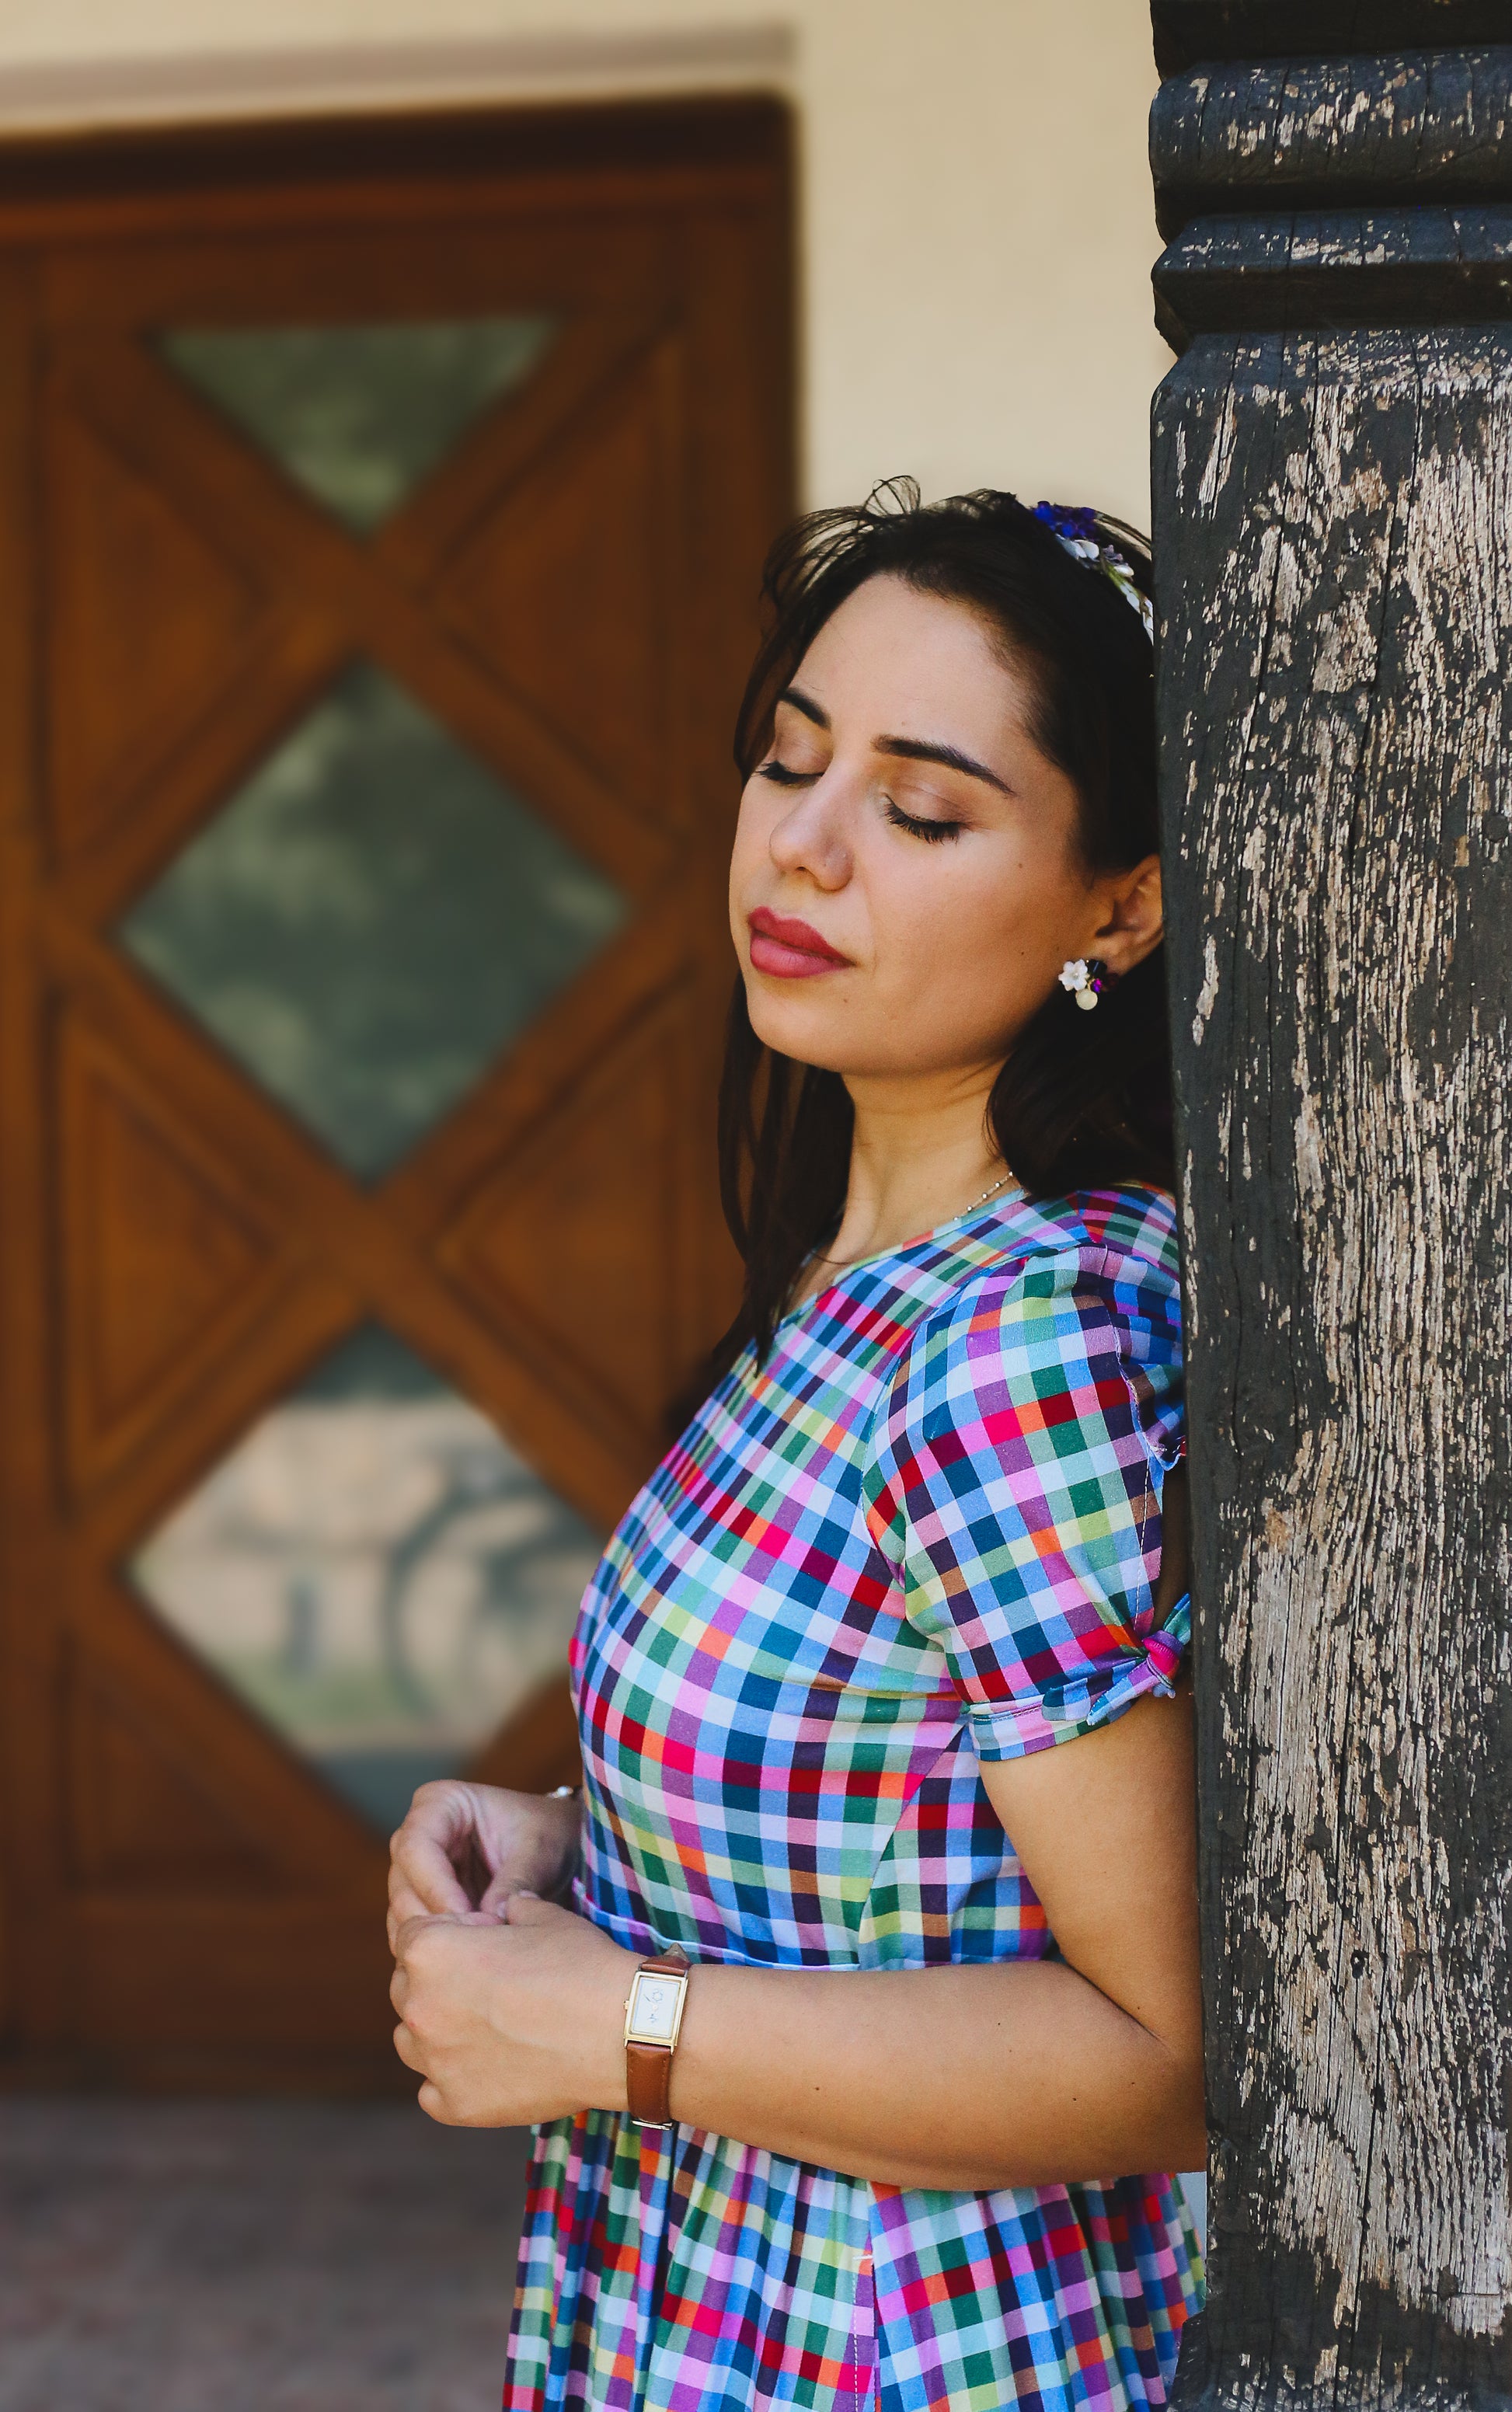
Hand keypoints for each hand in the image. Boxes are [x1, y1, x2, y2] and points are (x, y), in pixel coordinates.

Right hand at [387, 1781, 579, 1951]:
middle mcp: (418, 1835)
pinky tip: (466, 1966)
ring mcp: (417, 1872)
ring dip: (433, 1940)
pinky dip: (437, 1951)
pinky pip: (414, 1933)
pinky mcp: (425, 1904)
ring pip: (402, 1914)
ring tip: (474, 1959)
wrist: (561, 1849)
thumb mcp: (540, 1851)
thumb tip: (490, 1918)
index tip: (468, 1918)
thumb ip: (514, 1881)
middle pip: (402, 1883)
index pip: (416, 1846)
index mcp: (441, 1803)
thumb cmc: (551, 1836)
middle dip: (434, 1919)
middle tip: (472, 1947)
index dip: (435, 1886)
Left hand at [390, 1892, 636, 2126]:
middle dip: (436, 1980)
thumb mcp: (542, 1916)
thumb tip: (506, 1905)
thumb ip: (509, 1907)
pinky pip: (432, 2091)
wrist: (618, 2032)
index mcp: (429, 1951)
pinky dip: (451, 2078)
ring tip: (482, 2024)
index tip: (485, 1941)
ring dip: (436, 2029)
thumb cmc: (579, 1965)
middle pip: (405, 1988)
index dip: (450, 1933)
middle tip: (486, 1983)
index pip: (413, 1936)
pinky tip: (485, 2066)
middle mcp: (419, 2007)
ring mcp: (434, 2062)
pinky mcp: (456, 2105)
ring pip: (410, 2041)